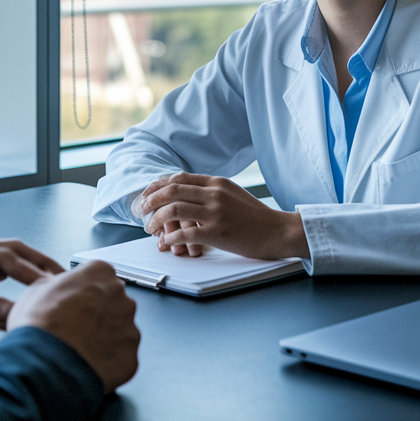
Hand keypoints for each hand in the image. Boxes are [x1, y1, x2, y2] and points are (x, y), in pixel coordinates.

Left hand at [0, 238, 61, 342]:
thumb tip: (12, 313)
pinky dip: (21, 277)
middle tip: (66, 280)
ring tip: (57, 282)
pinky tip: (34, 288)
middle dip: (40, 263)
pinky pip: (2, 271)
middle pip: (13, 251)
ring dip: (34, 268)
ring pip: (10, 259)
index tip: (50, 286)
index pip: (3, 257)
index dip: (29, 271)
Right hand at [8, 261, 139, 392]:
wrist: (45, 365)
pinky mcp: (131, 355)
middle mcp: (120, 295)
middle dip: (97, 314)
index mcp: (100, 272)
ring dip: (104, 338)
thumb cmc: (39, 326)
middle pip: (112, 302)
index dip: (83, 292)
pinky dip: (108, 361)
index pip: (98, 276)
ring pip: (120, 330)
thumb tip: (57, 290)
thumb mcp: (36, 290)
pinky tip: (88, 364)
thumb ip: (57, 285)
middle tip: (75, 328)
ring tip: (79, 349)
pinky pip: (121, 356)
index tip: (74, 303)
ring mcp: (129, 326)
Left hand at [139, 173, 310, 260]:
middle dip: (151, 200)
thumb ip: (210, 191)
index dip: (157, 186)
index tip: (147, 195)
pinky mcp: (218, 232)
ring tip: (150, 228)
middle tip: (141, 210)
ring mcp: (216, 212)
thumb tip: (184, 195)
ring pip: (174, 209)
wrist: (278, 231)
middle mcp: (214, 193)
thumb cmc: (254, 217)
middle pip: (172, 190)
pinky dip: (171, 237)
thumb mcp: (231, 194)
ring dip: (157, 219)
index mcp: (216, 182)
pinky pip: (185, 232)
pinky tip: (166, 242)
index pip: (178, 178)